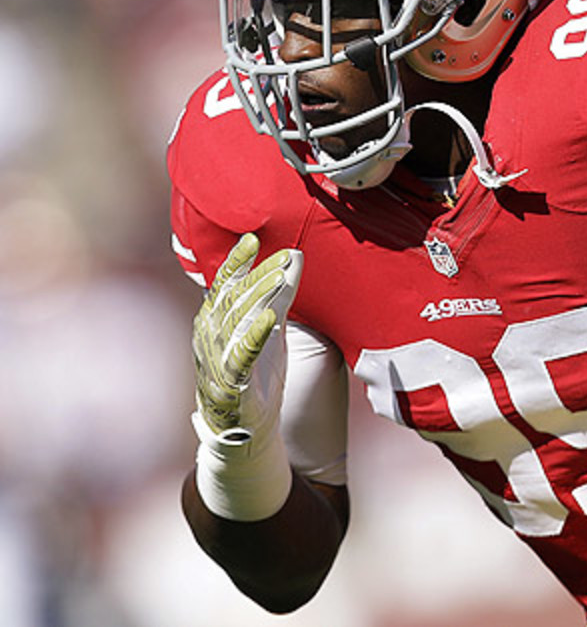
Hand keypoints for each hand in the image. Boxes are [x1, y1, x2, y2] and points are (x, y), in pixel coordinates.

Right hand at [192, 233, 302, 437]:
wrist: (244, 427)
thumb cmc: (255, 372)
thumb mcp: (270, 328)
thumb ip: (280, 295)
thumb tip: (295, 258)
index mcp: (215, 321)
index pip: (223, 285)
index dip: (236, 262)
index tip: (253, 239)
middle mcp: (210, 336)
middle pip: (234, 298)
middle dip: (259, 275)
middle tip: (284, 257)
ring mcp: (217, 360)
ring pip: (236, 321)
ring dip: (258, 297)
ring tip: (280, 277)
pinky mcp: (231, 382)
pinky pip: (240, 355)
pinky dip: (254, 335)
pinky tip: (269, 318)